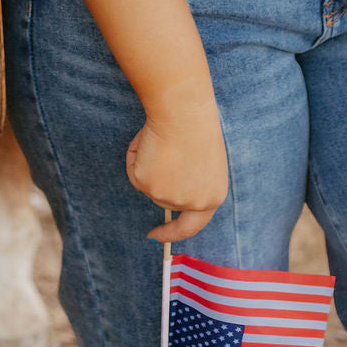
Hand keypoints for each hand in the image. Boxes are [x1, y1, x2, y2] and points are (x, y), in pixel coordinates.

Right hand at [126, 99, 227, 242]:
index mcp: (212, 197)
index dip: (172, 232)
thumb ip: (190, 180)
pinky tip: (149, 138)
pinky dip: (136, 154)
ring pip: (147, 184)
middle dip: (157, 177)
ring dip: (148, 161)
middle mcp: (191, 204)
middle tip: (156, 147)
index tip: (155, 235)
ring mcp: (169, 197)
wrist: (185, 111)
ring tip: (161, 137)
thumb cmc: (197, 125)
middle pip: (164, 198)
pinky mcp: (148, 186)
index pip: (191, 226)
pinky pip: (134, 172)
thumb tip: (164, 182)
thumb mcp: (203, 160)